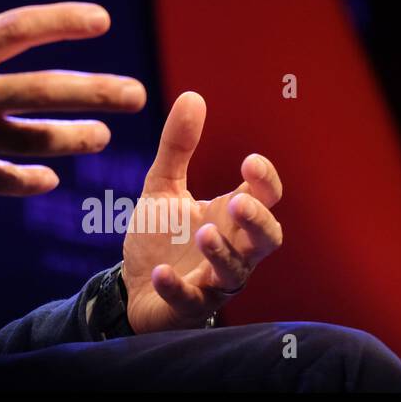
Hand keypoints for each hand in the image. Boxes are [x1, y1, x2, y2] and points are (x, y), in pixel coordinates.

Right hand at [0, 0, 146, 207]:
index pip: (16, 30)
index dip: (62, 21)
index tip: (100, 19)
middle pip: (44, 91)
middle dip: (96, 91)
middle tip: (137, 94)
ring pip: (35, 140)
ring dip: (74, 138)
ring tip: (103, 136)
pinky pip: (4, 182)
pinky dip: (29, 182)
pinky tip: (48, 181)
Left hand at [122, 91, 283, 333]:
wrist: (133, 286)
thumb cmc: (161, 236)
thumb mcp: (163, 185)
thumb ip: (178, 146)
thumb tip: (193, 95)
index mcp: (231, 217)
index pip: (265, 198)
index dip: (265, 182)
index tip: (250, 162)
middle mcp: (233, 248)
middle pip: (267, 239)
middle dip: (258, 222)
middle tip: (238, 203)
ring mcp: (213, 280)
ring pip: (234, 272)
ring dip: (221, 253)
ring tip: (202, 232)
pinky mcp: (188, 305)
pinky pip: (190, 300)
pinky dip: (177, 287)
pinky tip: (161, 273)